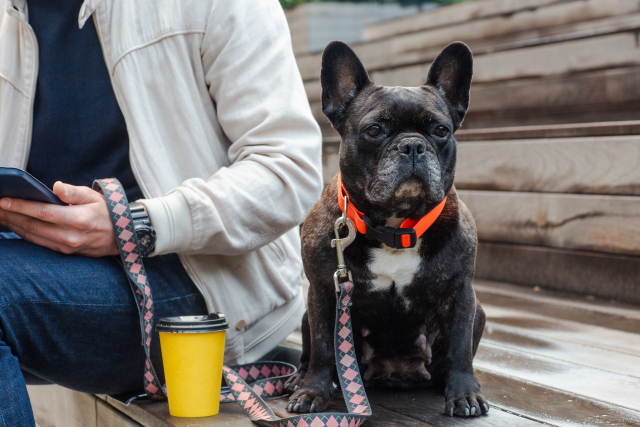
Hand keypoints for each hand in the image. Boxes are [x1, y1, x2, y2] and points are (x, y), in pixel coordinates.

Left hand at [0, 182, 118, 256]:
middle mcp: (70, 236)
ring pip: (31, 236)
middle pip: (32, 226)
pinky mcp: (63, 252)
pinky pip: (38, 242)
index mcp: (78, 220)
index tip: (3, 200)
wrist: (121, 237)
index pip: (42, 212)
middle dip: (9, 215)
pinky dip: (22, 233)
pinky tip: (13, 225)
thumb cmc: (106, 212)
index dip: (21, 206)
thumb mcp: (95, 197)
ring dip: (12, 225)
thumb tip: (56, 186)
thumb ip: (74, 192)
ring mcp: (66, 246)